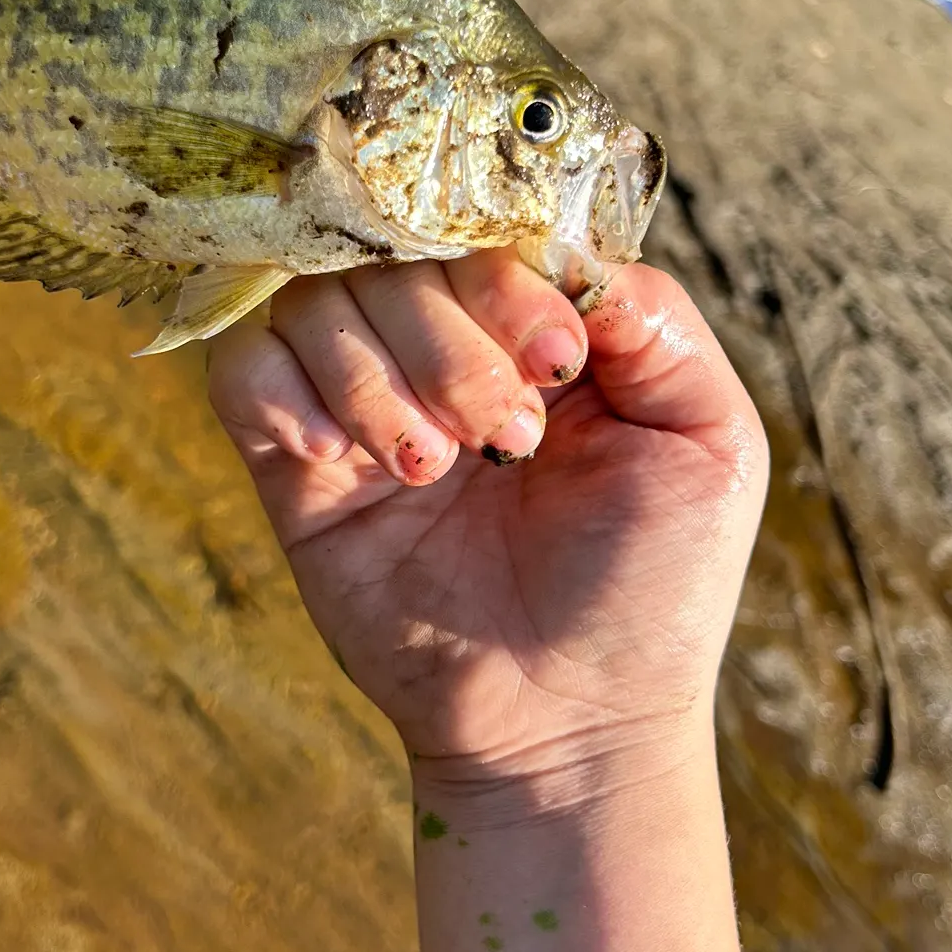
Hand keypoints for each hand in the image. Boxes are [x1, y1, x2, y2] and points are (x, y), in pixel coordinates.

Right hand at [207, 250, 767, 789]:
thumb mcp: (709, 443)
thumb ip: (657, 325)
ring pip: (314, 302)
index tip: (557, 365)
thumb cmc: (652, 587)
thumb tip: (567, 250)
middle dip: (449, 342)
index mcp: (533, 325)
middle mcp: (440, 345)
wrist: (568, 723)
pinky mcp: (295, 468)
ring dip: (375, 376)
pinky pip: (242, 372)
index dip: (505, 277)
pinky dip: (283, 393)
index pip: (484, 228)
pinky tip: (338, 460)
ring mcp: (363, 401)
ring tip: (435, 469)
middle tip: (505, 439)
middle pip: (390, 254)